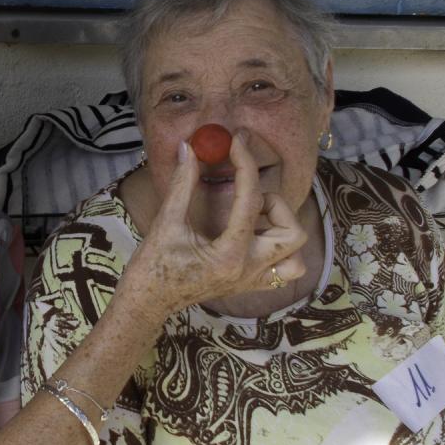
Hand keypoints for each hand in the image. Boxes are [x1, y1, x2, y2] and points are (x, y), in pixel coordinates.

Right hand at [123, 131, 307, 319]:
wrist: (148, 301)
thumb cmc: (153, 265)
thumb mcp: (166, 221)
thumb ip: (183, 184)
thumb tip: (190, 149)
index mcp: (229, 255)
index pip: (251, 201)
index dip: (245, 164)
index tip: (237, 143)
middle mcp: (247, 271)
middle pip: (291, 234)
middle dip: (275, 207)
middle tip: (249, 197)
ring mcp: (251, 281)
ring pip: (296, 258)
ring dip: (282, 232)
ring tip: (256, 220)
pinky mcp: (249, 285)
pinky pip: (283, 271)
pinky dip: (279, 251)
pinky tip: (255, 236)